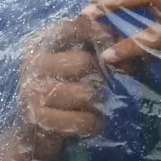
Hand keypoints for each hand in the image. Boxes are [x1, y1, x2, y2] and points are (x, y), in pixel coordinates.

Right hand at [17, 15, 112, 160]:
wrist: (35, 133)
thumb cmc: (67, 92)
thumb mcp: (83, 66)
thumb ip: (105, 51)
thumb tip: (130, 53)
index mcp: (43, 42)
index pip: (76, 27)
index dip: (103, 35)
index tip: (120, 48)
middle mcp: (33, 62)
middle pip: (84, 62)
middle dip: (104, 77)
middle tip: (110, 86)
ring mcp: (30, 90)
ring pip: (85, 93)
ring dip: (98, 104)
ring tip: (95, 107)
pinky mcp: (36, 118)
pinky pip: (82, 120)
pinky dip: (93, 124)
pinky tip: (89, 124)